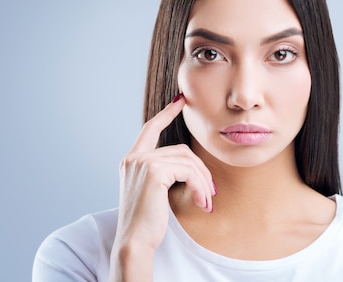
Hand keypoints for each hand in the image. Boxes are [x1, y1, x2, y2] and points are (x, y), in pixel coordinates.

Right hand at [109, 94, 214, 280]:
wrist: (134, 241)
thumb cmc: (145, 222)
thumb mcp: (153, 192)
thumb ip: (163, 173)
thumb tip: (188, 166)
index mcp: (131, 160)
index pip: (150, 128)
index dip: (166, 114)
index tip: (179, 101)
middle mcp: (134, 158)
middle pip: (180, 150)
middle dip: (200, 169)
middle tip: (211, 191)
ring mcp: (143, 162)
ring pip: (188, 161)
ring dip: (203, 182)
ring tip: (207, 201)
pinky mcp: (154, 171)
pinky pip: (188, 171)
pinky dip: (200, 186)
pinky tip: (202, 202)